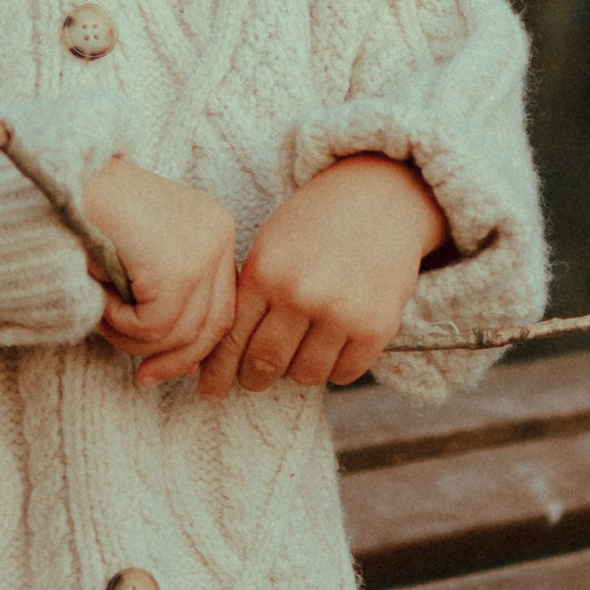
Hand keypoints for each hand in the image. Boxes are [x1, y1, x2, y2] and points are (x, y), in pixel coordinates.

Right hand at [79, 157, 237, 384]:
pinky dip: (118, 322)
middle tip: (144, 378)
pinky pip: (152, 327)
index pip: (224, 306)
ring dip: (134, 338)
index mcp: (215, 229)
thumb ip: (170, 303)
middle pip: (213, 326)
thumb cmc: (89, 216)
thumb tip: (191, 366)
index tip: (169, 369)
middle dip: (175, 360)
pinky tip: (100, 292)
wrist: (59, 176)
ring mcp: (202, 251)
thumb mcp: (140, 260)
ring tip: (103, 312)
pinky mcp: (178, 269)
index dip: (197, 347)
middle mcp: (219, 235)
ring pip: (179, 334)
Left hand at [198, 154, 447, 396]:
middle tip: (254, 380)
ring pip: (306, 374)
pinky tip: (332, 348)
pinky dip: (335, 368)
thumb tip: (223, 355)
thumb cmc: (315, 224)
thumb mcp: (269, 245)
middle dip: (254, 378)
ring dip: (299, 370)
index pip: (232, 340)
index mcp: (266, 272)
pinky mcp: (377, 326)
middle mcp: (301, 294)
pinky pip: (345, 373)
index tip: (211, 392)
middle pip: (265, 363)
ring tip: (300, 353)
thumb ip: (249, 294)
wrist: (379, 198)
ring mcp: (342, 312)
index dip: (218, 373)